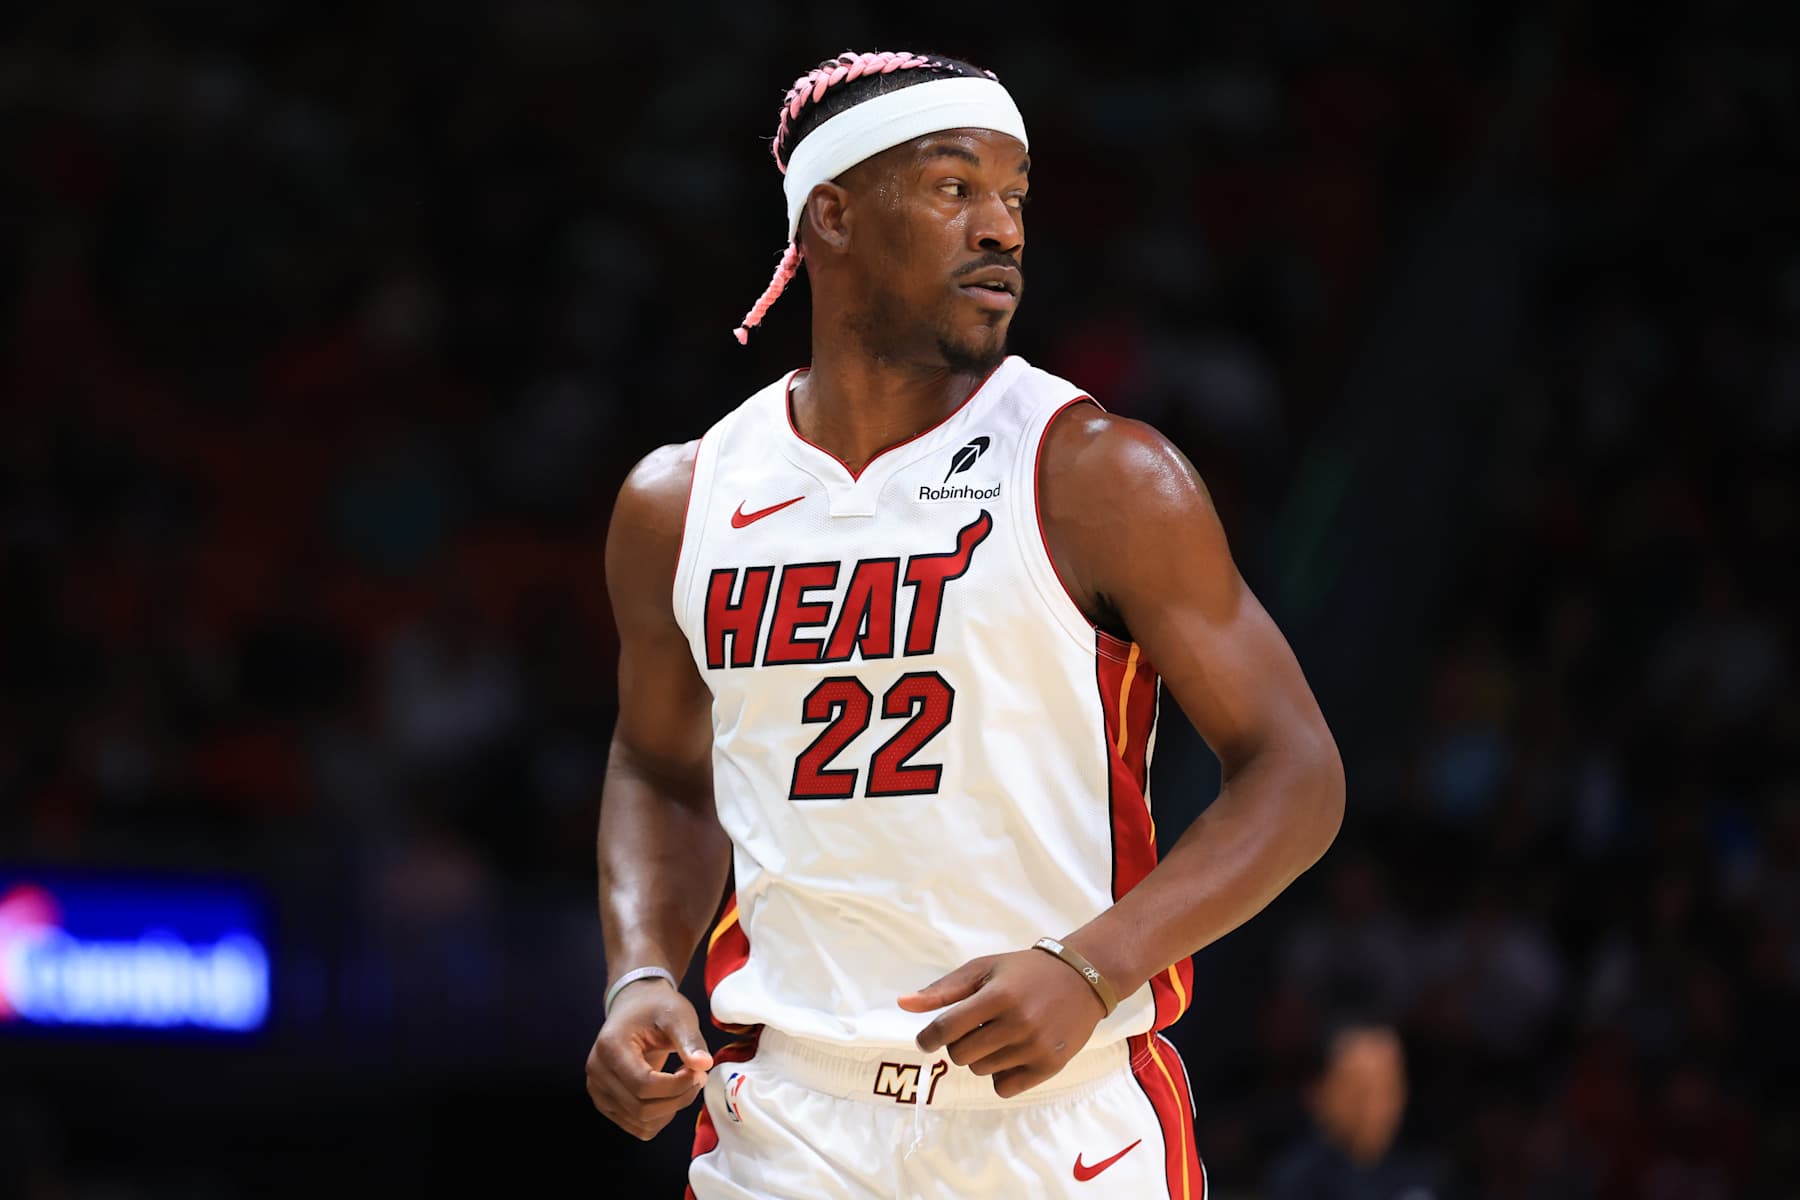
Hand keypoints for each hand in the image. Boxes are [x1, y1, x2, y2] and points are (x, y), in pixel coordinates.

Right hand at [586, 979, 713, 1139]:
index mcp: (609, 1047)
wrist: (635, 1007)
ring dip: (670, 1110)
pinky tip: (669, 1094)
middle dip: (678, 1099)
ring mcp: (598, 1091)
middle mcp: (597, 1073)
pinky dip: (659, 1118)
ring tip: (683, 1082)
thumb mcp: (677, 1014)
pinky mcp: (606, 1103)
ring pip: (640, 1123)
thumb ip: (690, 1040)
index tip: (698, 1072)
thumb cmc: (655, 1008)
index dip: (676, 1086)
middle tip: (697, 1077)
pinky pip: (637, 1127)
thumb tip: (704, 1064)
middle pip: (641, 1108)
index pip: (643, 1085)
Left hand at [897, 948, 1106, 1098]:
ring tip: (998, 1035)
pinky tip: (1011, 1052)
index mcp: (999, 996)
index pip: (947, 1028)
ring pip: (981, 1071)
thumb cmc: (1024, 972)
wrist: (1081, 979)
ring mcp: (1036, 1047)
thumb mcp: (984, 969)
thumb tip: (903, 1004)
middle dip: (958, 1044)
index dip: (928, 1038)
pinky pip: (1004, 1087)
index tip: (926, 1039)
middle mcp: (1018, 1023)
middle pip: (961, 1055)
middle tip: (973, 1029)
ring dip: (980, 1057)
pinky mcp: (1049, 1066)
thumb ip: (943, 990)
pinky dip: (1000, 1074)